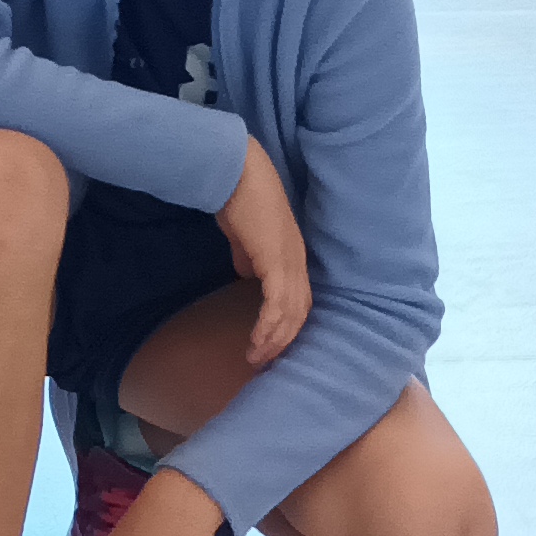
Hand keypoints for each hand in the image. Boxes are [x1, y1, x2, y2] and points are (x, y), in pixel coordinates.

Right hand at [216, 137, 310, 368]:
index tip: (269, 344)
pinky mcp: (277, 263)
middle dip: (283, 340)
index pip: (297, 298)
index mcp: (291, 254)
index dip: (286, 323)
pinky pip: (277, 305)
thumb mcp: (243, 233)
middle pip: (300, 312)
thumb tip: (246, 274)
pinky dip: (268, 327)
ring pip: (292, 313)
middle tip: (265, 362)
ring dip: (275, 340)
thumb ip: (247, 255)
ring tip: (257, 359)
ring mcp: (290, 262)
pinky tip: (257, 342)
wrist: (235, 173)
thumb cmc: (238, 196)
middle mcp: (297, 261)